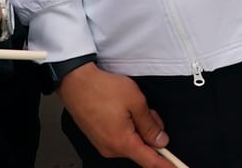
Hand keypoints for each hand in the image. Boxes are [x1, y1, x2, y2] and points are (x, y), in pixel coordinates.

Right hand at [60, 63, 175, 167]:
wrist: (76, 83)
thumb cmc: (104, 89)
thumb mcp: (136, 102)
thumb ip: (150, 125)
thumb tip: (160, 141)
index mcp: (122, 143)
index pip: (150, 161)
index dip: (165, 164)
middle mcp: (110, 149)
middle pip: (141, 149)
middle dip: (151, 132)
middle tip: (148, 110)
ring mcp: (102, 144)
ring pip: (131, 141)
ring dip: (138, 127)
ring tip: (131, 106)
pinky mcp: (98, 138)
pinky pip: (120, 138)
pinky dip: (128, 126)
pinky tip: (123, 110)